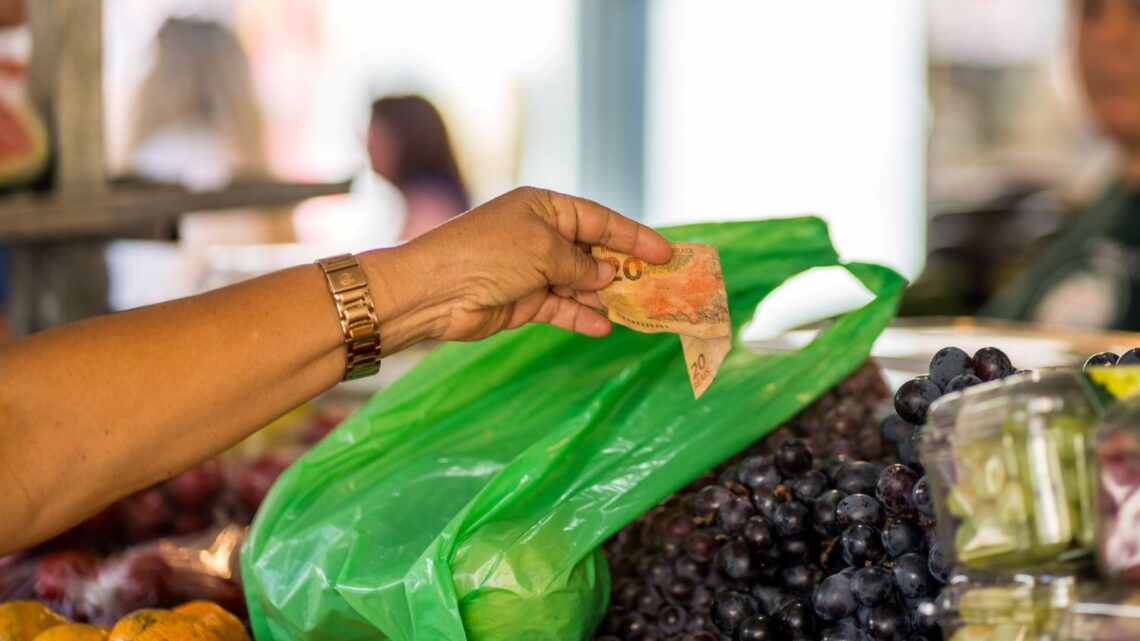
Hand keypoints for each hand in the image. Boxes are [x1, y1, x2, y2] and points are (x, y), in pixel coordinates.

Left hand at [365, 187, 671, 349]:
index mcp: (544, 207)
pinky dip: (581, 316)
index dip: (634, 236)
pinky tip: (604, 326)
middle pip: (592, 253)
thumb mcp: (542, 250)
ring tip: (637, 310)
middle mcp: (540, 235)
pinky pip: (561, 307)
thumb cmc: (486, 254)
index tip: (665, 253)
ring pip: (580, 284)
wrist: (434, 291)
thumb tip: (606, 277)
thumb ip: (580, 265)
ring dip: (605, 297)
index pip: (599, 219)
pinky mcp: (523, 301)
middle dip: (623, 270)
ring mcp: (532, 270)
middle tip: (658, 286)